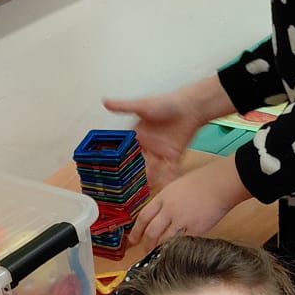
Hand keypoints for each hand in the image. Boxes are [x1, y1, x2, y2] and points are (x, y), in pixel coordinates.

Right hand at [104, 78, 222, 188]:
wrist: (190, 106)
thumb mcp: (142, 106)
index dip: (119, 161)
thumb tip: (105, 101)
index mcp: (138, 135)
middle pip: (138, 163)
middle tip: (124, 188)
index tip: (110, 172)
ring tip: (140, 192)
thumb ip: (123, 107)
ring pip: (153, 170)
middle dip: (132, 175)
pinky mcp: (175, 155)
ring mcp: (161, 151)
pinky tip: (162, 187)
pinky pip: (170, 170)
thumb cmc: (166, 103)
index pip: (126, 150)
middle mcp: (148, 145)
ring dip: (148, 180)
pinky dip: (167, 179)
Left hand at [128, 154, 248, 252]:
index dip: (136, 231)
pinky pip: (181, 243)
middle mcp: (169, 210)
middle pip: (151, 232)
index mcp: (163, 197)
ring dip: (159, 249)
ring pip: (163, 240)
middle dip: (146, 244)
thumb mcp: (177, 185)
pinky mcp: (195, 229)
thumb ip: (167, 199)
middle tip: (145, 251)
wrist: (220, 184)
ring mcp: (181, 220)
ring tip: (159, 255)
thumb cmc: (203, 181)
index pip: (143, 217)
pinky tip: (175, 252)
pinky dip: (176, 249)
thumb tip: (159, 213)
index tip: (132, 240)